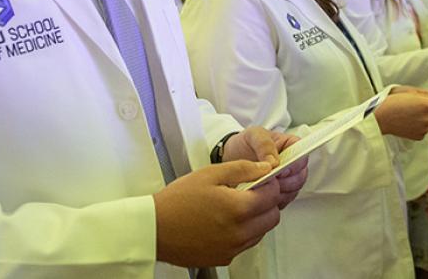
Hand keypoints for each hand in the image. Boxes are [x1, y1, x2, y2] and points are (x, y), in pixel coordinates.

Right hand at [154, 160, 281, 266]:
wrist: (154, 228)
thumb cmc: (177, 201)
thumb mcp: (210, 174)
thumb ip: (243, 169)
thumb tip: (265, 168)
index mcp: (238, 209)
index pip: (273, 196)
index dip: (269, 183)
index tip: (260, 179)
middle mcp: (239, 233)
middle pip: (272, 217)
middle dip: (267, 202)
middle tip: (249, 193)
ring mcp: (232, 249)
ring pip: (261, 232)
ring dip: (256, 219)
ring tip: (234, 207)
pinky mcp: (224, 258)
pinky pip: (245, 245)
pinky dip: (243, 233)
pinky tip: (225, 222)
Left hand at [221, 127, 307, 208]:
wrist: (231, 157)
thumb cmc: (245, 143)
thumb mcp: (253, 135)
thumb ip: (265, 144)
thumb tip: (274, 162)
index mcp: (291, 146)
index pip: (302, 156)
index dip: (294, 165)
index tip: (280, 170)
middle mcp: (293, 165)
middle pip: (300, 177)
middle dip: (284, 181)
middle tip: (267, 179)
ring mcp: (287, 181)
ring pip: (292, 191)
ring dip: (277, 192)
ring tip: (260, 186)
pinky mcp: (278, 194)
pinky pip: (282, 202)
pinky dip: (272, 201)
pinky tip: (259, 194)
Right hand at [373, 86, 427, 140]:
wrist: (379, 118)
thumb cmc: (390, 102)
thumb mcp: (408, 90)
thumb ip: (425, 93)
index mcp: (427, 105)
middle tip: (418, 103)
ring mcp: (425, 128)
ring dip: (427, 115)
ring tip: (411, 112)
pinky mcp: (420, 136)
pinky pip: (426, 127)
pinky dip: (421, 123)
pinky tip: (410, 120)